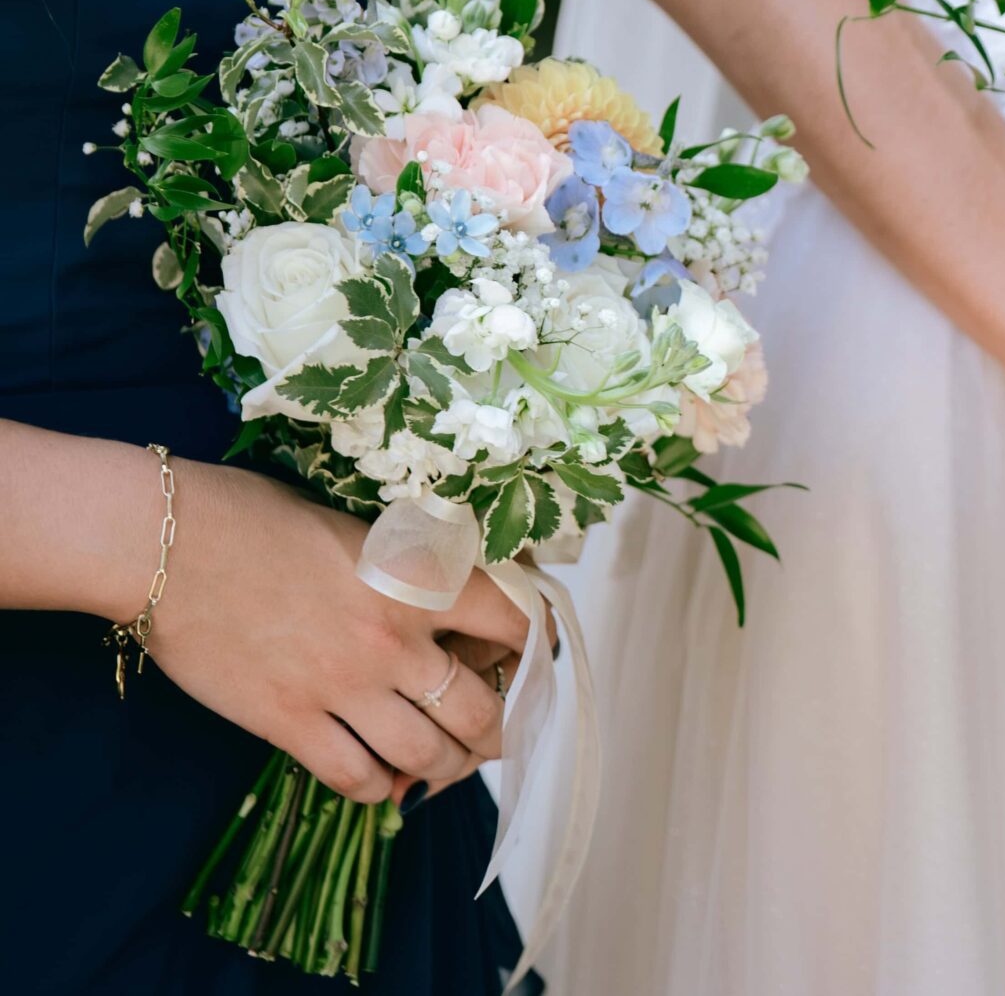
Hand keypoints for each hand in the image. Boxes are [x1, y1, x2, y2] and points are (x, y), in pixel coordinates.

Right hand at [144, 461, 532, 805]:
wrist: (167, 543)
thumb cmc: (259, 517)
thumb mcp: (363, 527)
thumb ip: (411, 569)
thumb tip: (450, 608)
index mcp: (422, 575)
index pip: (517, 622)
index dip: (536, 649)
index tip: (534, 662)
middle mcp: (396, 636)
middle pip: (482, 711)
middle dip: (498, 732)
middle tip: (493, 735)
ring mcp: (344, 684)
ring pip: (428, 755)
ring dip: (444, 768)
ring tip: (442, 764)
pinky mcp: (289, 720)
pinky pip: (356, 777)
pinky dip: (379, 788)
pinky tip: (380, 778)